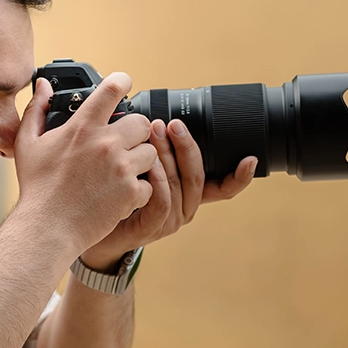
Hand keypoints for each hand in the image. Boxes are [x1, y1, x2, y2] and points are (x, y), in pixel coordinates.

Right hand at [13, 74, 157, 251]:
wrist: (47, 228)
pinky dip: (139, 190)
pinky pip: (150, 183)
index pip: (112, 89)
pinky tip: (120, 195)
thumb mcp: (27, 144)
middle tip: (124, 145)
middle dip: (135, 132)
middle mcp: (106, 143)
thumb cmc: (36, 188)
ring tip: (122, 172)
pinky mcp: (131, 192)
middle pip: (142, 122)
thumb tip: (42, 85)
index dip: (123, 82)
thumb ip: (36, 109)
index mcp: (82, 127)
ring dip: (140, 161)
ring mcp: (121, 168)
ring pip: (150, 152)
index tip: (125, 85)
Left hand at [80, 118, 256, 270]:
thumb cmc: (119, 196)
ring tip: (153, 132)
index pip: (222, 188)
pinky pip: (161, 202)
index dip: (239, 176)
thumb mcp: (144, 171)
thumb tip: (162, 117)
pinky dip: (157, 179)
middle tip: (172, 123)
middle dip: (187, 146)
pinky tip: (147, 163)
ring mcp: (168, 222)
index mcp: (189, 196)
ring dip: (167, 155)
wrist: (95, 229)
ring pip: (179, 185)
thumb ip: (159, 152)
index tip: (251, 158)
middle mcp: (184, 210)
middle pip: (198, 176)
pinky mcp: (150, 228)